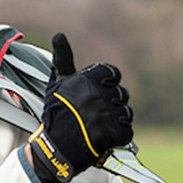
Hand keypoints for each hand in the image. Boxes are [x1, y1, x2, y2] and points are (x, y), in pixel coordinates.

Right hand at [28, 33, 134, 182]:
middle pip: (120, 93)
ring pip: (126, 111)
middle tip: (95, 114)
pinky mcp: (115, 133)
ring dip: (116, 119)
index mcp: (89, 79)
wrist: (55, 148)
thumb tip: (59, 35)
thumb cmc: (55, 113)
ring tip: (99, 126)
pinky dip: (118, 135)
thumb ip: (63, 59)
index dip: (106, 83)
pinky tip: (104, 137)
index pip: (112, 73)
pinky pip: (127, 130)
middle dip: (111, 103)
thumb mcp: (57, 83)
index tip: (96, 93)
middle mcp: (100, 94)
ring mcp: (109, 114)